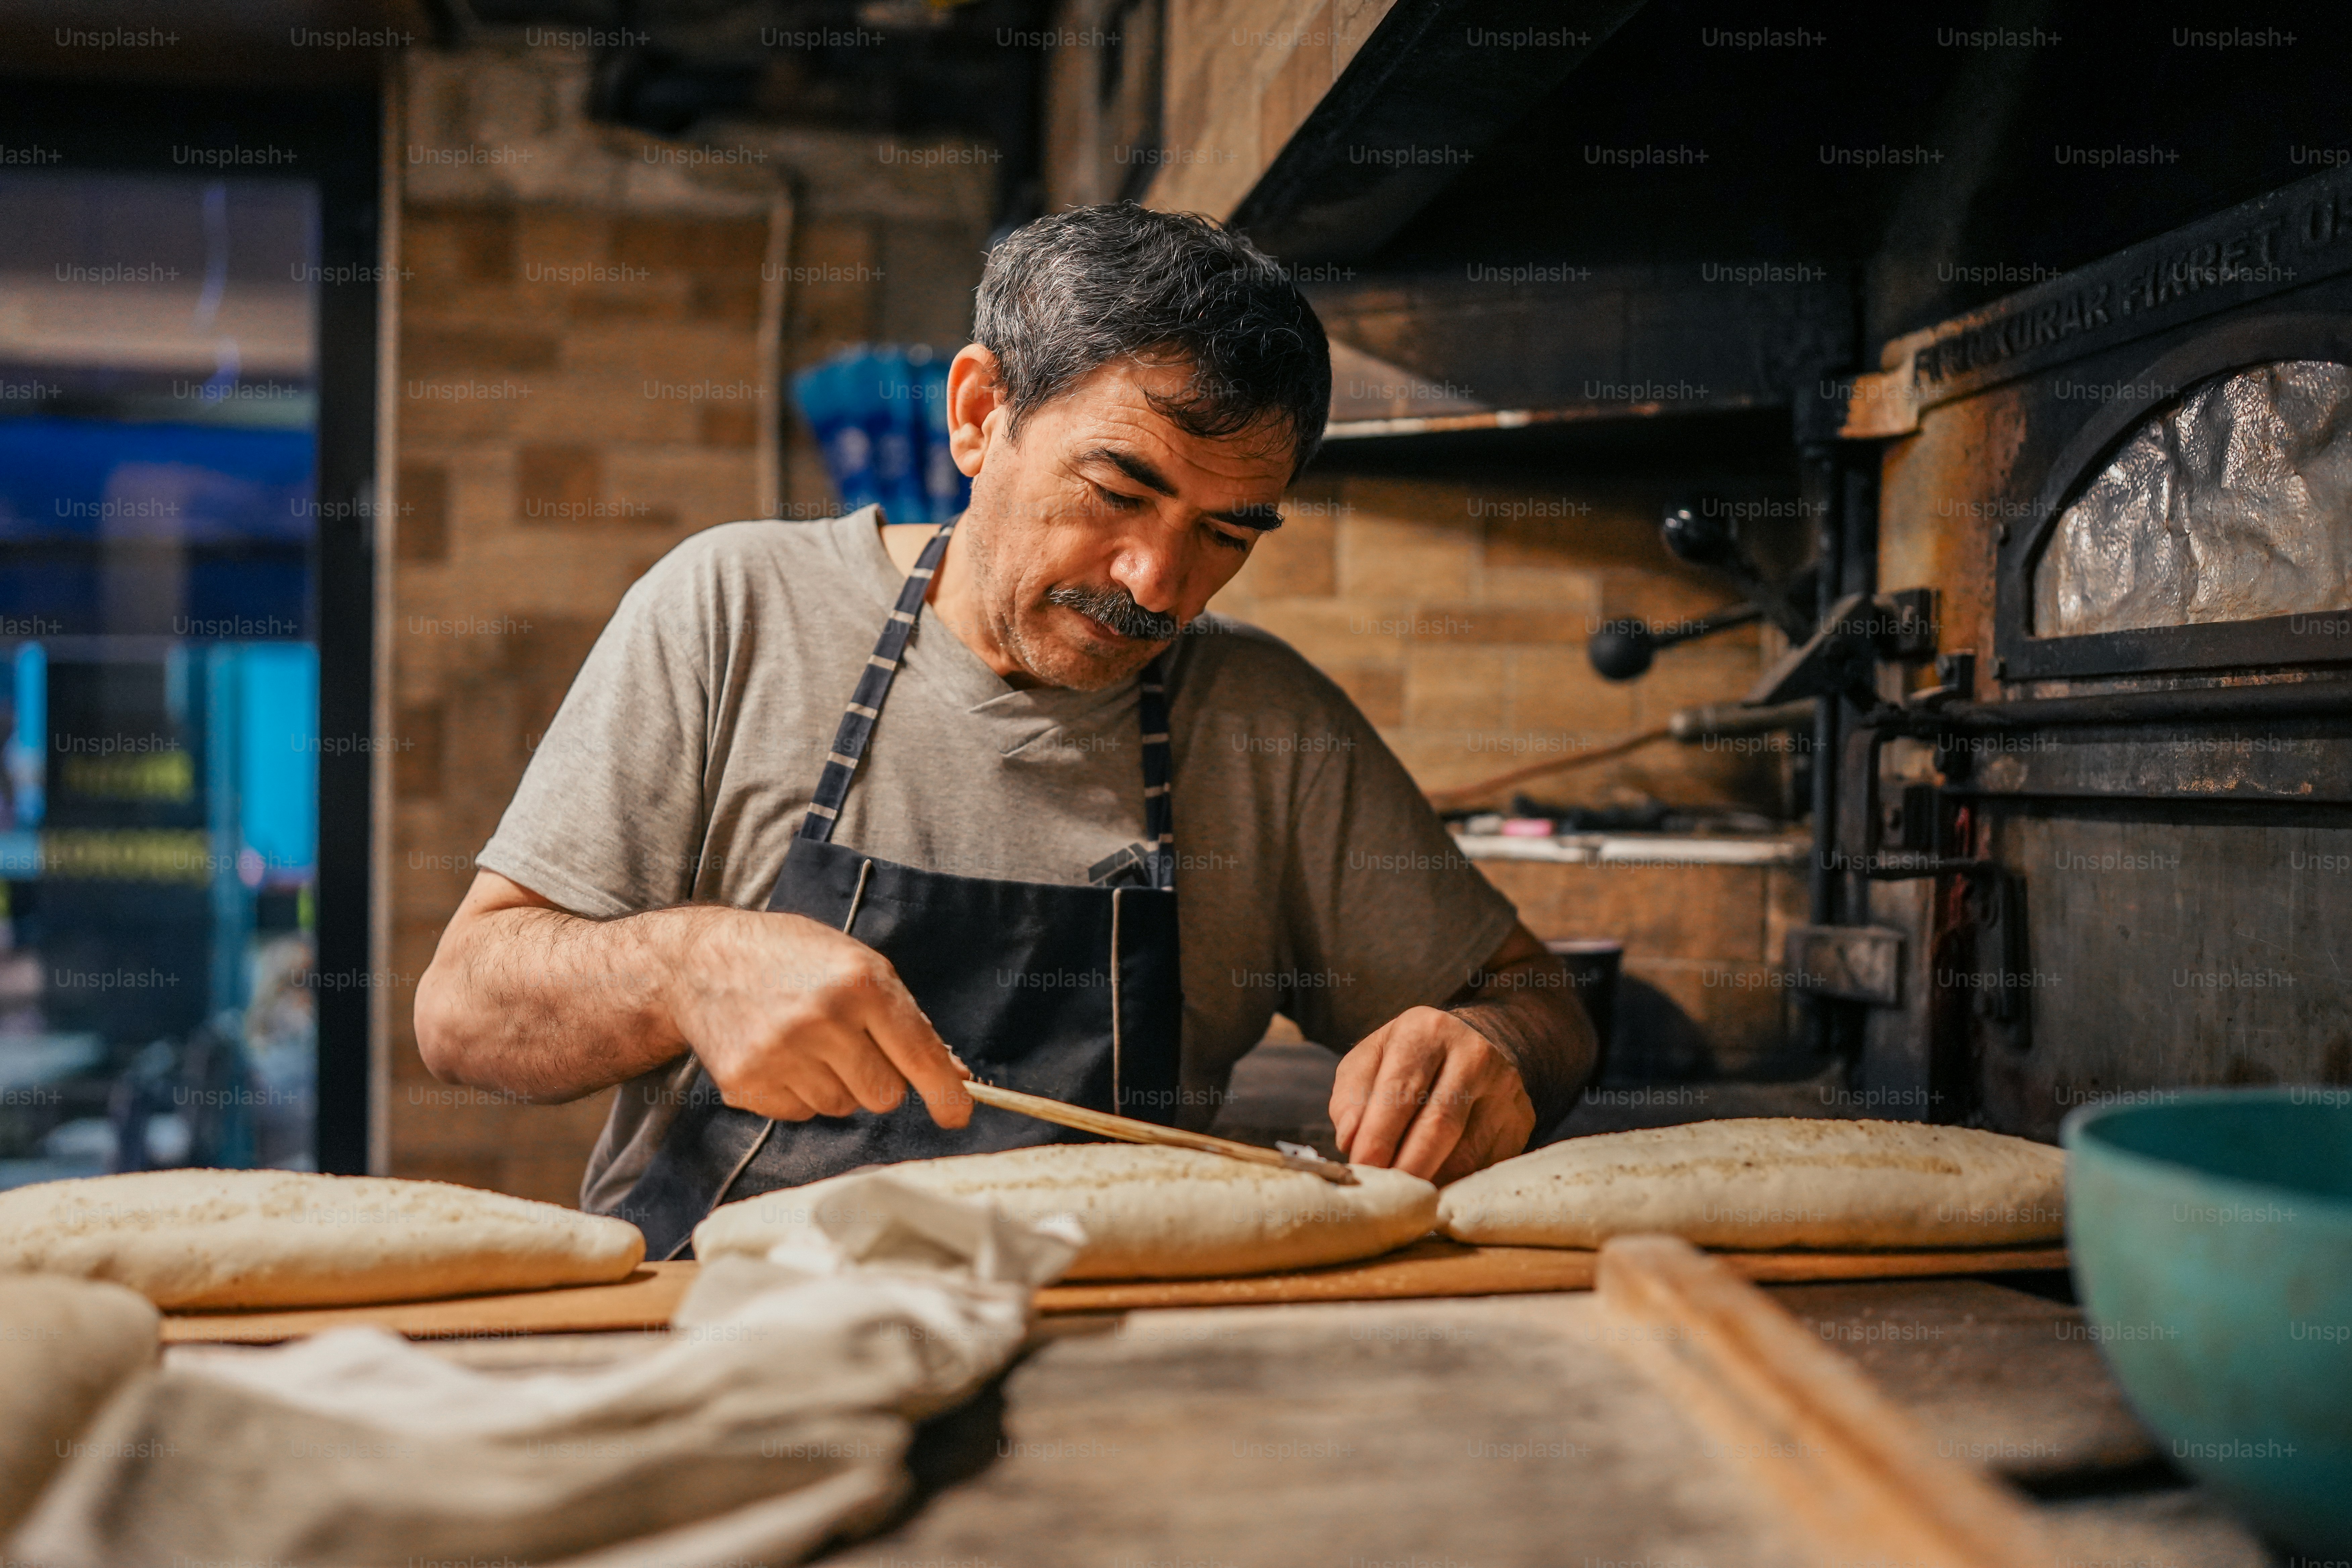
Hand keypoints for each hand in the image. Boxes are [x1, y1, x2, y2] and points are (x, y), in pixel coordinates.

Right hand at [668, 909, 972, 1125]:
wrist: (700, 961)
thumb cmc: (790, 957)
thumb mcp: (856, 964)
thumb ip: (905, 1018)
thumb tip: (954, 1073)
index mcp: (860, 982)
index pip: (919, 1054)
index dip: (945, 1093)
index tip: (958, 1116)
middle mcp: (822, 1018)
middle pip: (884, 1095)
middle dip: (880, 1082)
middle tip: (852, 1049)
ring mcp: (780, 1053)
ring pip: (842, 1107)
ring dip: (836, 1085)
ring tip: (807, 1042)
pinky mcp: (747, 1081)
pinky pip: (801, 1114)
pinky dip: (798, 1093)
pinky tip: (779, 1055)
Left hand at [1330, 1006, 1535, 1182]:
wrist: (1472, 1044)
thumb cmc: (1408, 1060)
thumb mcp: (1369, 1060)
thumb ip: (1351, 1097)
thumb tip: (1349, 1141)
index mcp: (1426, 1033)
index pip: (1401, 1091)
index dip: (1379, 1136)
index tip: (1361, 1169)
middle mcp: (1473, 1055)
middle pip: (1440, 1125)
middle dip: (1407, 1168)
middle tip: (1383, 1197)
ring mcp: (1505, 1089)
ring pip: (1467, 1153)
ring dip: (1431, 1182)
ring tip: (1403, 1198)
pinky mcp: (1521, 1121)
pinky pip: (1486, 1165)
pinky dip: (1456, 1184)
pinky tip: (1435, 1188)